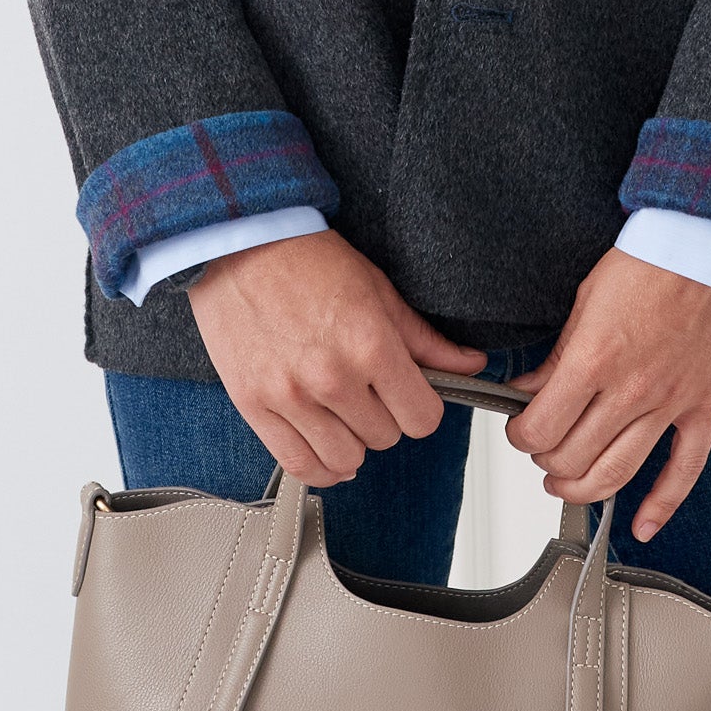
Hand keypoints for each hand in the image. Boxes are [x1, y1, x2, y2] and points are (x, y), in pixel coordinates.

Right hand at [188, 227, 486, 487]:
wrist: (240, 244)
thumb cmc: (306, 258)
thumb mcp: (378, 289)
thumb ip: (424, 337)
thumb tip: (470, 364)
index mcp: (370, 343)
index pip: (421, 418)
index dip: (422, 408)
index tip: (412, 396)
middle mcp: (332, 376)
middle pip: (385, 438)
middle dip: (385, 417)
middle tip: (371, 390)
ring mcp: (291, 396)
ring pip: (345, 459)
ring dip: (353, 441)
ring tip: (345, 411)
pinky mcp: (255, 406)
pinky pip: (299, 465)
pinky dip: (321, 466)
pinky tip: (326, 445)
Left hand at [504, 249, 710, 541]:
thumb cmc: (658, 255)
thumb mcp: (589, 296)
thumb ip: (561, 353)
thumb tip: (533, 387)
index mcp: (595, 358)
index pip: (541, 427)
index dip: (521, 436)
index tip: (519, 428)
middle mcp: (631, 390)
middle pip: (573, 458)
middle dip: (546, 461)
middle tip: (541, 448)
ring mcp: (670, 404)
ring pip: (617, 474)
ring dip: (582, 489)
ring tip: (567, 482)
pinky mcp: (704, 407)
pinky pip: (684, 471)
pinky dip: (662, 505)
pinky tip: (643, 523)